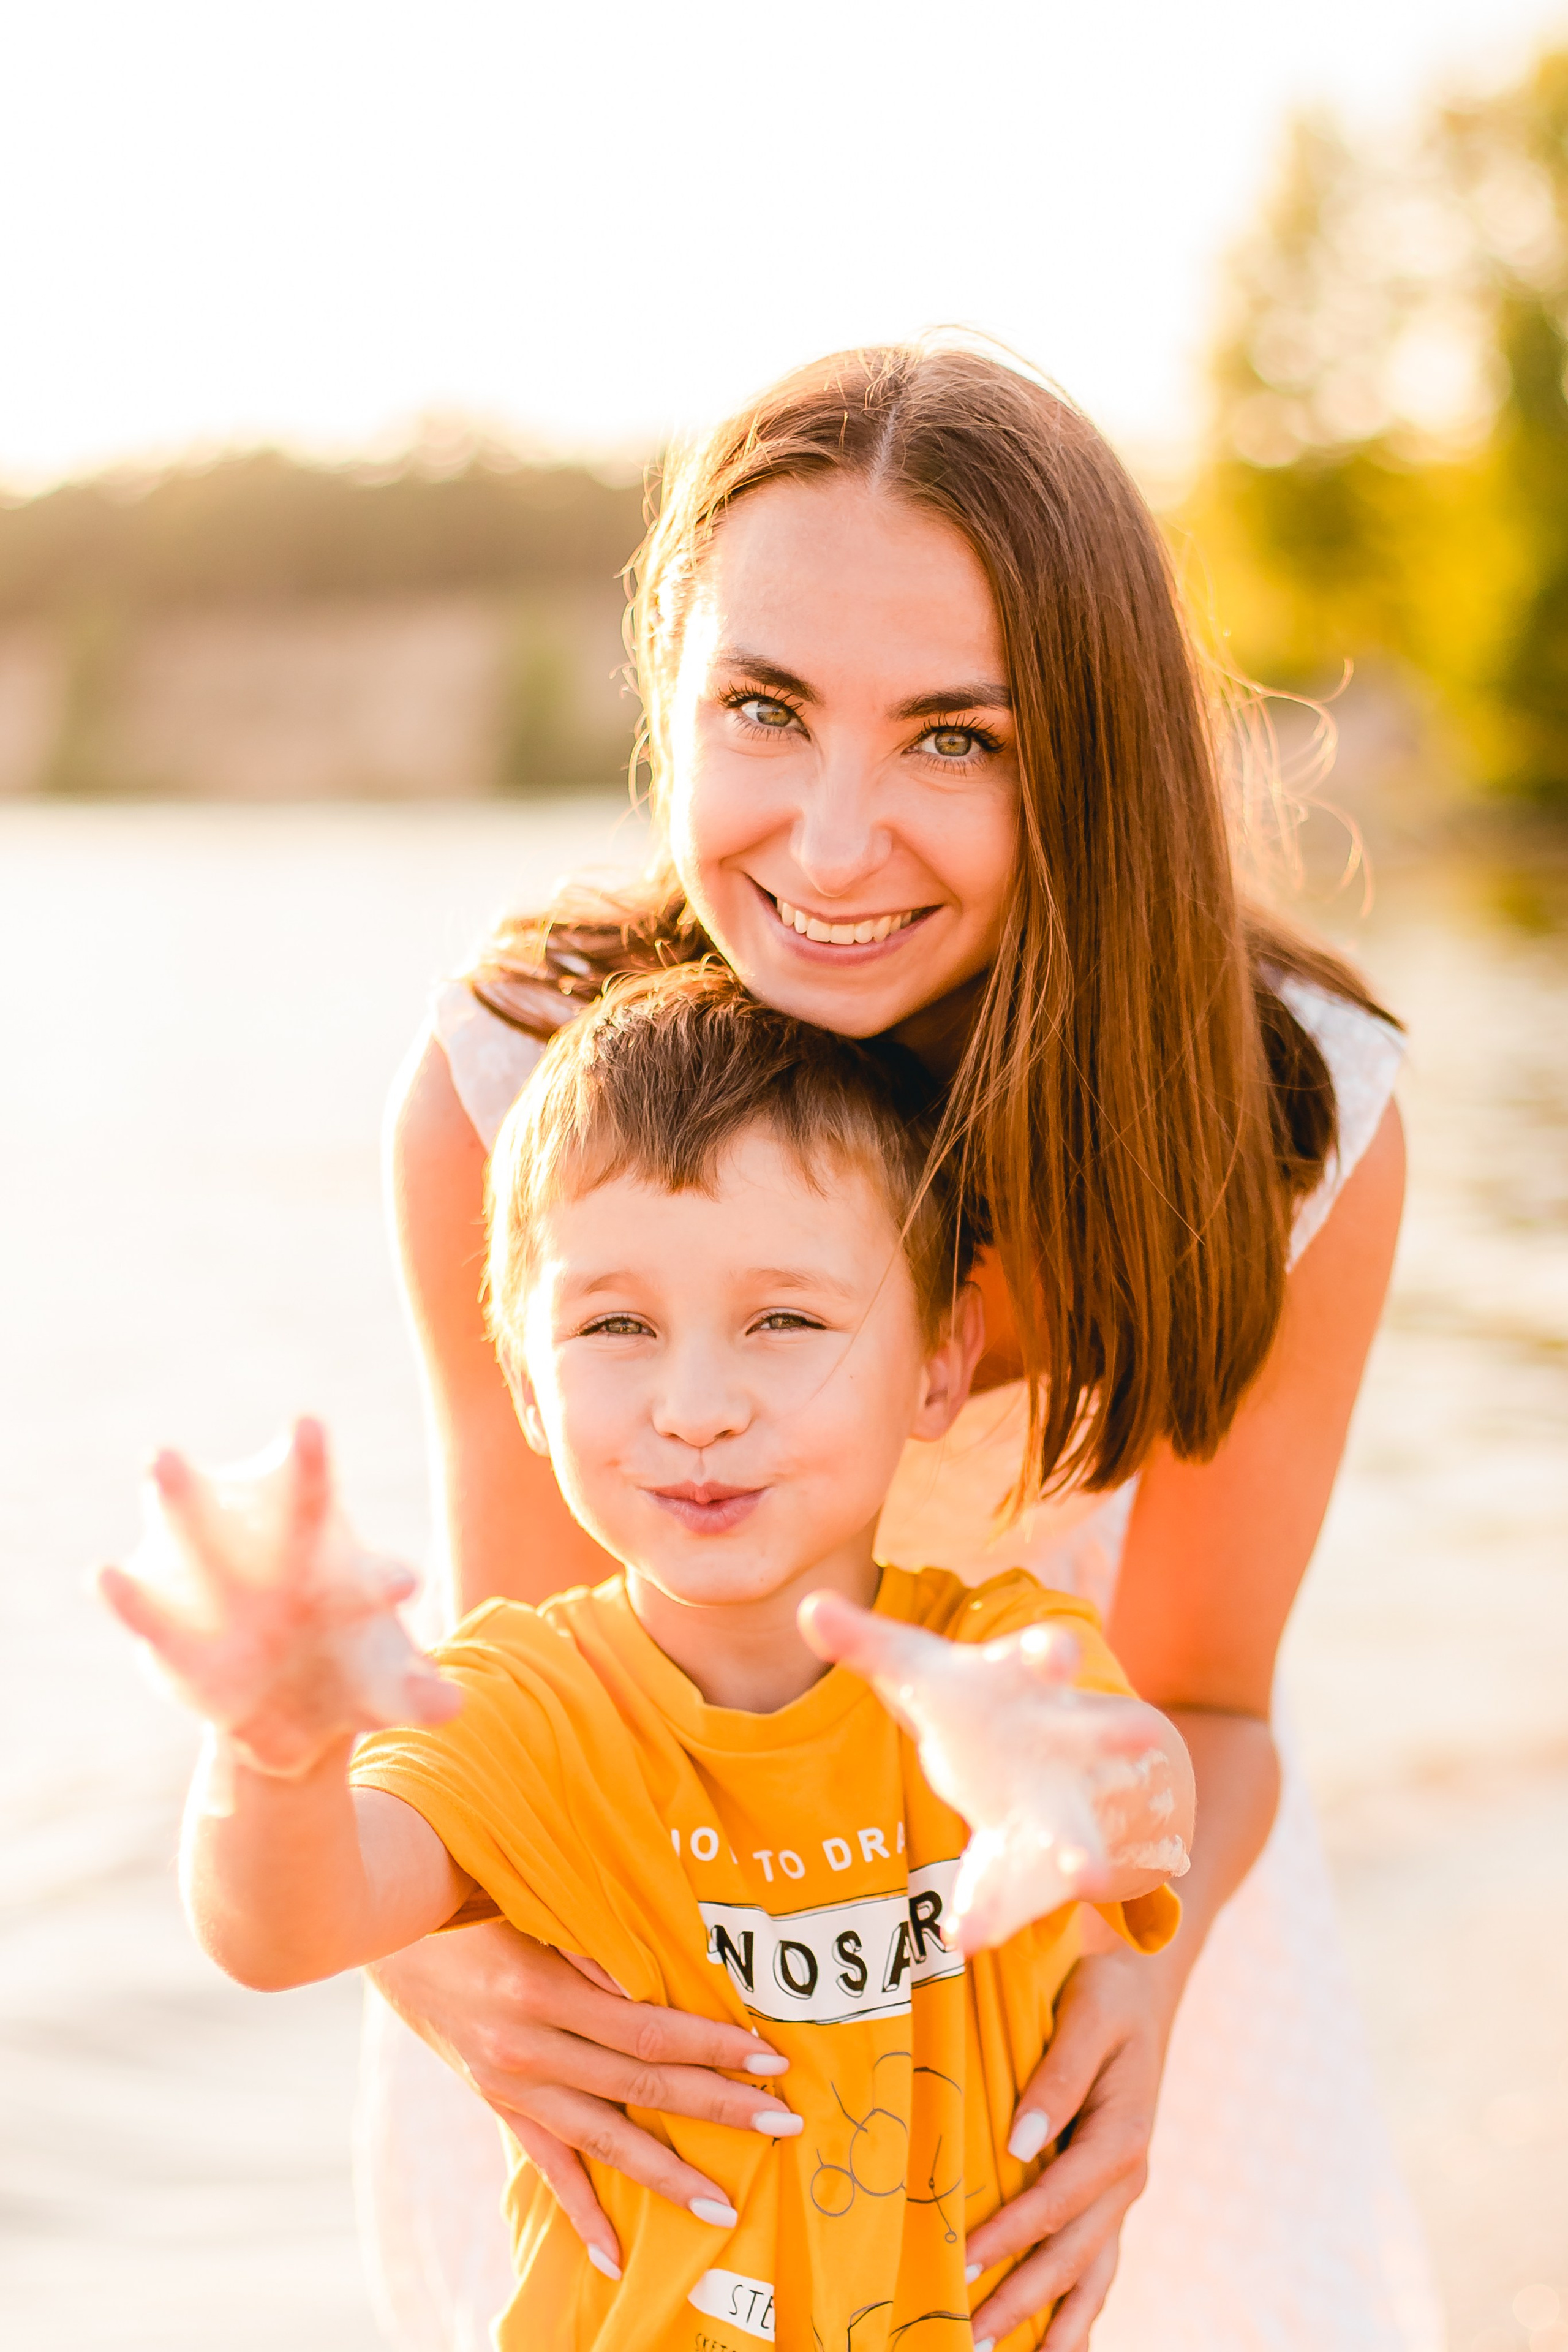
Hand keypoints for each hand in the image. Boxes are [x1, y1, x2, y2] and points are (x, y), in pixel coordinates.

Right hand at [98, 1417, 459, 1774]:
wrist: (290, 1713)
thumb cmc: (351, 1677)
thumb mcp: (385, 1691)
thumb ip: (415, 1696)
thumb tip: (452, 1709)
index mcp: (337, 1558)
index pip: (341, 1512)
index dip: (346, 1497)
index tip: (384, 1544)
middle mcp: (281, 1556)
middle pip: (291, 1508)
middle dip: (293, 1471)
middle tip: (304, 1427)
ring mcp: (221, 1583)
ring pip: (198, 1529)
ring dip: (179, 1493)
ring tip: (159, 1458)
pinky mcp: (174, 1630)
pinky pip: (148, 1609)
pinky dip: (129, 1596)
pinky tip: (106, 1575)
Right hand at [369, 1920, 801, 2279]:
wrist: (392, 1936)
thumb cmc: (476, 1907)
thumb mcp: (533, 1912)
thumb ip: (593, 1949)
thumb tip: (656, 1987)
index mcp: (541, 1990)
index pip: (647, 2030)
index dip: (712, 2046)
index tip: (769, 2058)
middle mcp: (528, 2049)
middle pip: (640, 2088)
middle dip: (716, 2107)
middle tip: (783, 2122)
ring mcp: (511, 2087)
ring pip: (604, 2141)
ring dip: (667, 2175)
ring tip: (723, 2205)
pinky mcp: (499, 2108)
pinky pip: (548, 2169)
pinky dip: (583, 2214)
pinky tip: (614, 2255)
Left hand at [799, 1592, 1187, 1950]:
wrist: (1003, 1751)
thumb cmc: (965, 1698)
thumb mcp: (912, 1666)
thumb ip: (862, 1641)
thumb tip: (808, 1605)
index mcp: (1027, 1682)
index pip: (1047, 1655)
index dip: (1053, 1651)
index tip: (1060, 1651)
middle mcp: (1062, 1740)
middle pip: (1100, 1732)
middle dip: (1119, 1733)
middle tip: (1143, 1733)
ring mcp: (1060, 1800)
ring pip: (1078, 1826)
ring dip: (1083, 1849)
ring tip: (1085, 1874)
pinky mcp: (1039, 1855)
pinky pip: (1025, 1886)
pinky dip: (998, 1910)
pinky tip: (963, 1934)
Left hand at [966, 1943, 1168, 2348]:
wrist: (1142, 1989)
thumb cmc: (1106, 1994)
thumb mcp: (1089, 2014)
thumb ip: (1058, 2075)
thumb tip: (1020, 2140)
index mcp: (1123, 2135)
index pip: (1058, 2199)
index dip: (1011, 2235)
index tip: (962, 2261)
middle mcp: (1126, 2176)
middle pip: (1073, 2254)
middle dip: (1023, 2301)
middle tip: (969, 2340)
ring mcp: (1120, 2192)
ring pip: (1091, 2272)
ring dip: (1053, 2323)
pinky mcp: (1109, 2195)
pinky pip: (1096, 2263)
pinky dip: (1079, 2309)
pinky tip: (1056, 2345)